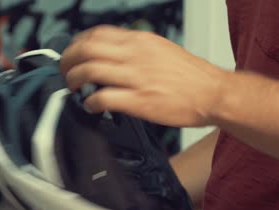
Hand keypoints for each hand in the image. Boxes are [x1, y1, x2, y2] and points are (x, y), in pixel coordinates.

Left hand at [60, 25, 229, 127]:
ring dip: (74, 80)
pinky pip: (104, 98)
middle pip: (87, 49)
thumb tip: (112, 55)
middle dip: (68, 60)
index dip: (77, 44)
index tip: (73, 53)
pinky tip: (91, 106)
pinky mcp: (140, 101)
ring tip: (73, 88)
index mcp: (140, 41)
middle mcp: (136, 55)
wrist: (213, 93)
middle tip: (65, 72)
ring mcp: (137, 78)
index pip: (97, 34)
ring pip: (90, 71)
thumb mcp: (160, 50)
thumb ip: (135, 50)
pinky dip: (90, 103)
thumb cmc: (190, 75)